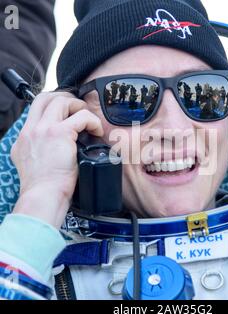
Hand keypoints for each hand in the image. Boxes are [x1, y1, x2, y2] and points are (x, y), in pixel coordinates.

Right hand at [11, 92, 103, 228]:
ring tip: (88, 120)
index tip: (67, 113)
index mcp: (25, 138)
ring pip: (61, 101)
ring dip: (79, 107)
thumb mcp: (34, 166)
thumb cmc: (45, 188)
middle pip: (45, 98)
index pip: (36, 110)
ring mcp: (43, 130)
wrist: (43, 197)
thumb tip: (60, 148)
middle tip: (79, 108)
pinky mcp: (59, 134)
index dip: (53, 106)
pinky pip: (81, 116)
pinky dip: (92, 121)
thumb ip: (42, 152)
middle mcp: (31, 130)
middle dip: (65, 98)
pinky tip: (97, 130)